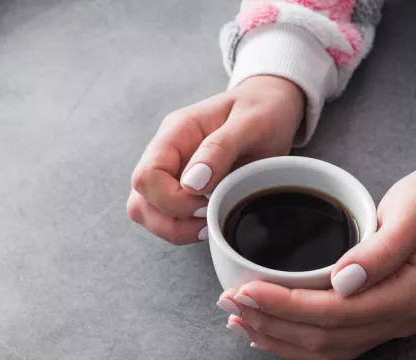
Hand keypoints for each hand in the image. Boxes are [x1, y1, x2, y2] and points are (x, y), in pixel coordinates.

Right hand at [127, 76, 304, 244]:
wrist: (273, 105)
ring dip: (175, 228)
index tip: (206, 202)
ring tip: (209, 224)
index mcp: (177, 132)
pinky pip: (167, 216)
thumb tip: (191, 184)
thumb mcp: (251, 122)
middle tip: (209, 218)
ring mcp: (173, 171)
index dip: (172, 200)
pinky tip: (210, 222)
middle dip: (172, 221)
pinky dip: (184, 228)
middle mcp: (167, 152)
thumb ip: (219, 149)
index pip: (147, 176)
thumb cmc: (263, 108)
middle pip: (141, 200)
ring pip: (147, 213)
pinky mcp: (184, 187)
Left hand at [216, 166, 415, 359]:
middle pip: (324, 337)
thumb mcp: (413, 212)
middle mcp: (398, 317)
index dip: (286, 306)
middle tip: (230, 302)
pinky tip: (268, 331)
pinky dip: (295, 340)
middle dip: (272, 323)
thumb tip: (342, 280)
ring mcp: (388, 321)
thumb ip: (381, 250)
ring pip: (325, 347)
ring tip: (239, 318)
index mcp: (408, 293)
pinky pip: (333, 341)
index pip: (336, 312)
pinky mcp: (377, 316)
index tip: (247, 290)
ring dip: (278, 336)